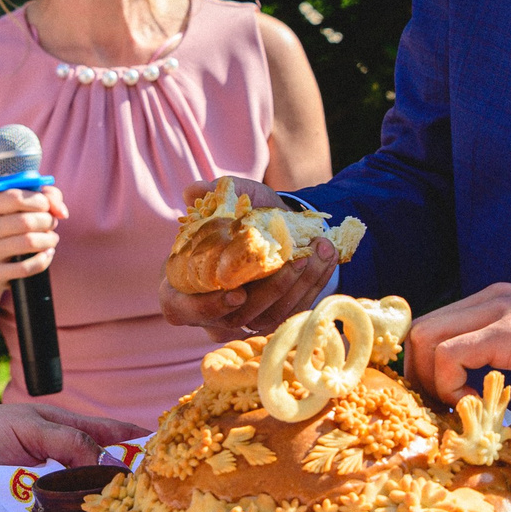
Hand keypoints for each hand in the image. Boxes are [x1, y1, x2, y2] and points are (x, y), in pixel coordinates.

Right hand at [0, 184, 69, 286]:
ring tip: (51, 238)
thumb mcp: (27, 202)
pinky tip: (47, 254)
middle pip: (25, 221)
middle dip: (47, 221)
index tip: (47, 206)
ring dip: (49, 239)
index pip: (15, 198)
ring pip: (28, 243)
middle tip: (52, 223)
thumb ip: (48, 196)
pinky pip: (25, 268)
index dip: (40, 201)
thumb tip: (61, 212)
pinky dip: (43, 260)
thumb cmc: (14, 222)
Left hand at [0, 402, 142, 511]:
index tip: (169, 457)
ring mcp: (47, 489)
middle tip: (156, 501)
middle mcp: (61, 460)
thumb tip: (110, 464)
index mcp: (66, 429)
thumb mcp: (30, 430)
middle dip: (127, 485)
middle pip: (104, 473)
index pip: (114, 434)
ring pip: (84, 502)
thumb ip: (72, 442)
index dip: (141, 443)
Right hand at [154, 178, 339, 337]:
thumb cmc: (236, 220)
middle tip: (296, 260)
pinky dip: (315, 283)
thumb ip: (210, 194)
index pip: (183, 309)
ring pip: (272, 316)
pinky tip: (327, 255)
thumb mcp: (227, 201)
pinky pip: (294, 311)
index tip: (237, 294)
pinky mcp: (274, 320)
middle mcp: (212, 313)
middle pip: (238, 317)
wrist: (267, 231)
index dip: (208, 307)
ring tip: (320, 249)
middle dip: (272, 289)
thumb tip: (195, 190)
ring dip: (301, 284)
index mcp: (183, 289)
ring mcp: (244, 321)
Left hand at [404, 284, 510, 452]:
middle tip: (442, 416)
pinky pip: (451, 353)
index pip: (436, 331)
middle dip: (419, 379)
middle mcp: (491, 302)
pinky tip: (474, 406)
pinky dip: (449, 384)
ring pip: (426, 337)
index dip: (428, 374)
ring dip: (430, 382)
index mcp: (497, 310)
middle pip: (420, 332)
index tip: (447, 412)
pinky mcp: (509, 330)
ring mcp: (499, 311)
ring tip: (459, 413)